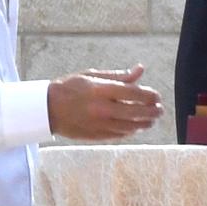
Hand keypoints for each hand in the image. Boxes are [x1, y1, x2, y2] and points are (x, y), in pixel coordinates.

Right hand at [47, 65, 162, 140]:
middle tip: (160, 110)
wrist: (46, 109)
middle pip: (136, 112)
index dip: (150, 95)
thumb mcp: (92, 75)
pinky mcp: (97, 135)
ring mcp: (99, 124)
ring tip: (152, 120)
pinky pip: (120, 134)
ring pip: (131, 126)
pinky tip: (137, 127)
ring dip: (145, 123)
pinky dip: (131, 131)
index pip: (134, 93)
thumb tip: (139, 69)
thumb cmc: (70, 88)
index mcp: (101, 90)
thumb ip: (118, 76)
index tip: (157, 96)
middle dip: (152, 111)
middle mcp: (102, 108)